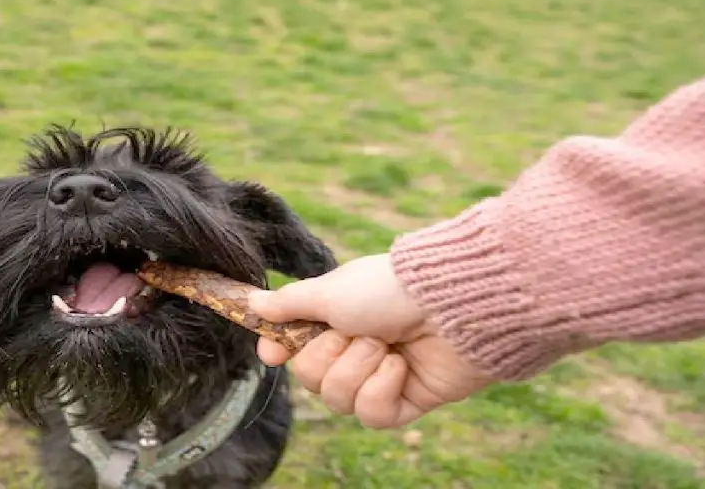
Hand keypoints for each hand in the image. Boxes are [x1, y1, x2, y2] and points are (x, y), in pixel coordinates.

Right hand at [249, 254, 493, 427]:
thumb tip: (253, 302)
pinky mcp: (406, 402)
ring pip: (339, 400)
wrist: (451, 303)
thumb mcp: (328, 291)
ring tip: (387, 346)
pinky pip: (372, 415)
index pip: (295, 347)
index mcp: (337, 319)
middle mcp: (356, 349)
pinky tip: (401, 367)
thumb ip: (289, 304)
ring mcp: (381, 377)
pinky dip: (382, 388)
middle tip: (357, 331)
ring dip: (359, 369)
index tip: (272, 353)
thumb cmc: (388, 288)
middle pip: (312, 379)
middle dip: (331, 355)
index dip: (281, 352)